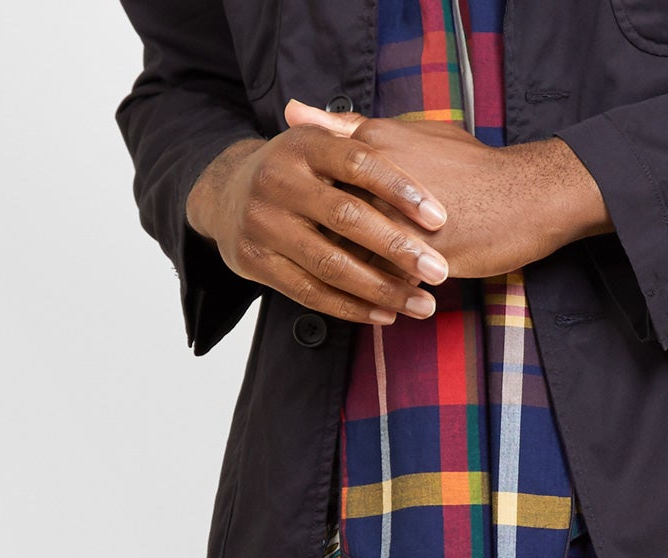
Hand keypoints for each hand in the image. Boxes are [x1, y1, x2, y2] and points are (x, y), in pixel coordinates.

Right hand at [187, 123, 451, 324]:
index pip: (358, 162)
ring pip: (331, 263)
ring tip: (423, 304)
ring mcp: (264, 223)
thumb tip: (411, 133)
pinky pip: (311, 293)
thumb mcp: (319, 144)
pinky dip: (352, 307)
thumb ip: (358, 138)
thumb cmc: (297, 172)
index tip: (440, 217)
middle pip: (347, 217)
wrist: (227, 196)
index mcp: (303, 144)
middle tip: (440, 272)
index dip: (400, 189)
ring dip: (382, 288)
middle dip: (398, 248)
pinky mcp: (255, 261)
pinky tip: (387, 315)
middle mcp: (279, 179)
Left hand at [284, 103, 610, 279]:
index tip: (296, 222)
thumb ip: (348, 125)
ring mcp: (397, 224)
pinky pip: (380, 286)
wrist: (525, 197)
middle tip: (309, 259)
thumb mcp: (409, 131)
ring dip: (341, 278)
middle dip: (313, 245)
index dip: (302, 205)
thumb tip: (295, 112)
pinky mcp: (419, 261)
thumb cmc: (471, 165)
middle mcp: (378, 183)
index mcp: (373, 147)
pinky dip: (371, 298)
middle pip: (324, 223)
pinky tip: (374, 306)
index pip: (314, 179)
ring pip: (347, 259)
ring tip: (345, 289)